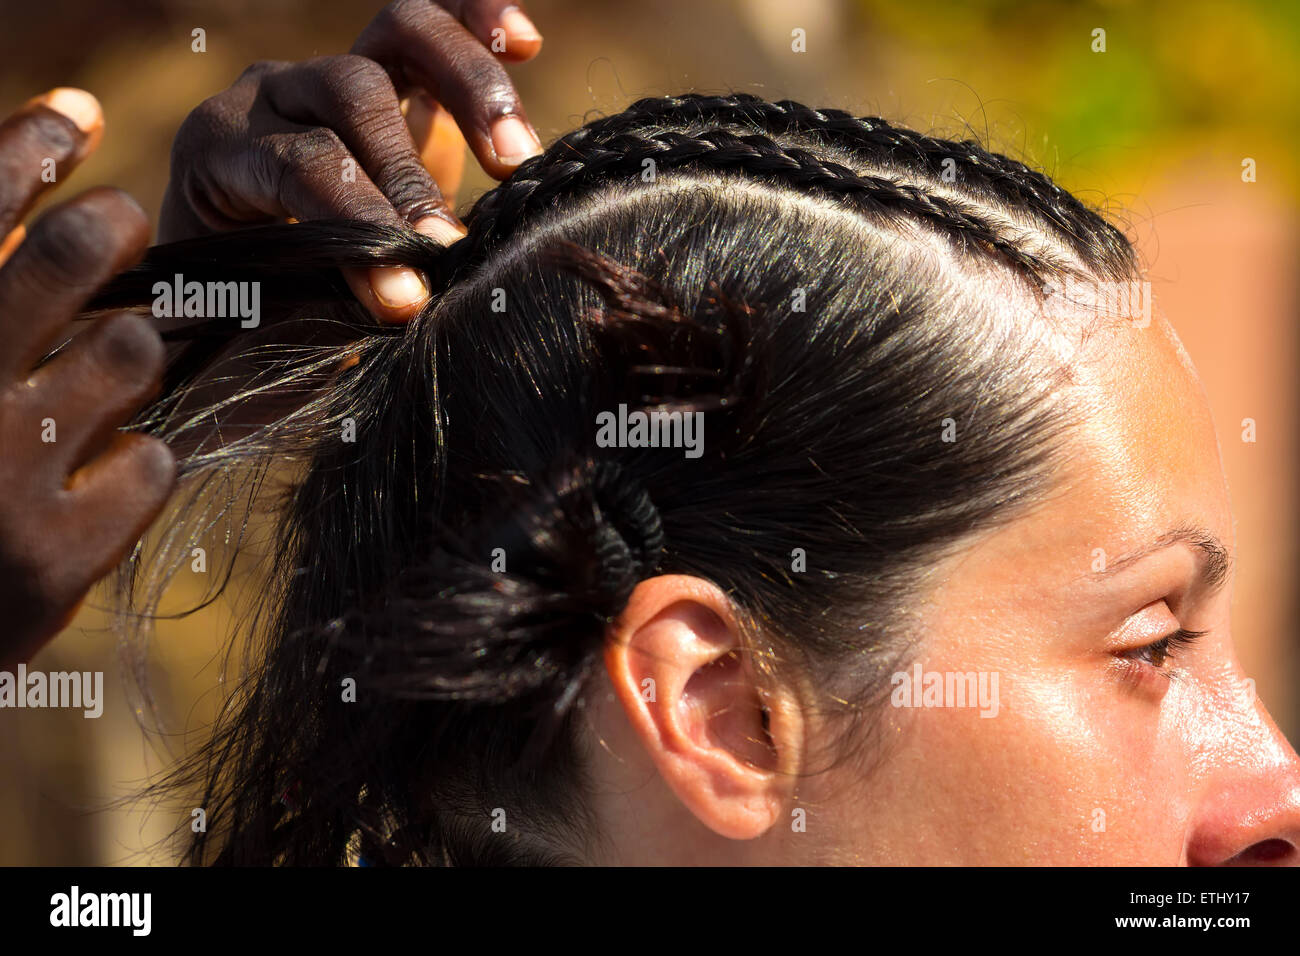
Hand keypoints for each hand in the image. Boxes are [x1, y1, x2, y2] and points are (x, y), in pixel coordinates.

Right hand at [0, 89, 174, 665]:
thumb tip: (70, 126)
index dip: (28, 149)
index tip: (77, 119)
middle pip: (77, 255)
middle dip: (117, 228)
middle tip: (124, 231)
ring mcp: (0, 480)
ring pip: (135, 353)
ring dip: (129, 357)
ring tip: (93, 385)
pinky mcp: (57, 558)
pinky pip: (152, 461)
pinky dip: (134, 463)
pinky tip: (94, 482)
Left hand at [161, 0, 544, 322]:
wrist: (247, 300)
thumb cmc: (252, 322)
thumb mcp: (266, 330)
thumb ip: (320, 316)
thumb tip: (405, 300)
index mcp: (220, 153)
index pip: (298, 164)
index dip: (358, 225)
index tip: (406, 298)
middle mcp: (273, 97)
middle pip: (350, 91)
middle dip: (409, 174)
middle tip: (453, 248)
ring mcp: (335, 78)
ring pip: (402, 32)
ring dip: (469, 89)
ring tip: (516, 158)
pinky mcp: (395, 80)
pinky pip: (435, 22)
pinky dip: (478, 19)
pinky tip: (523, 40)